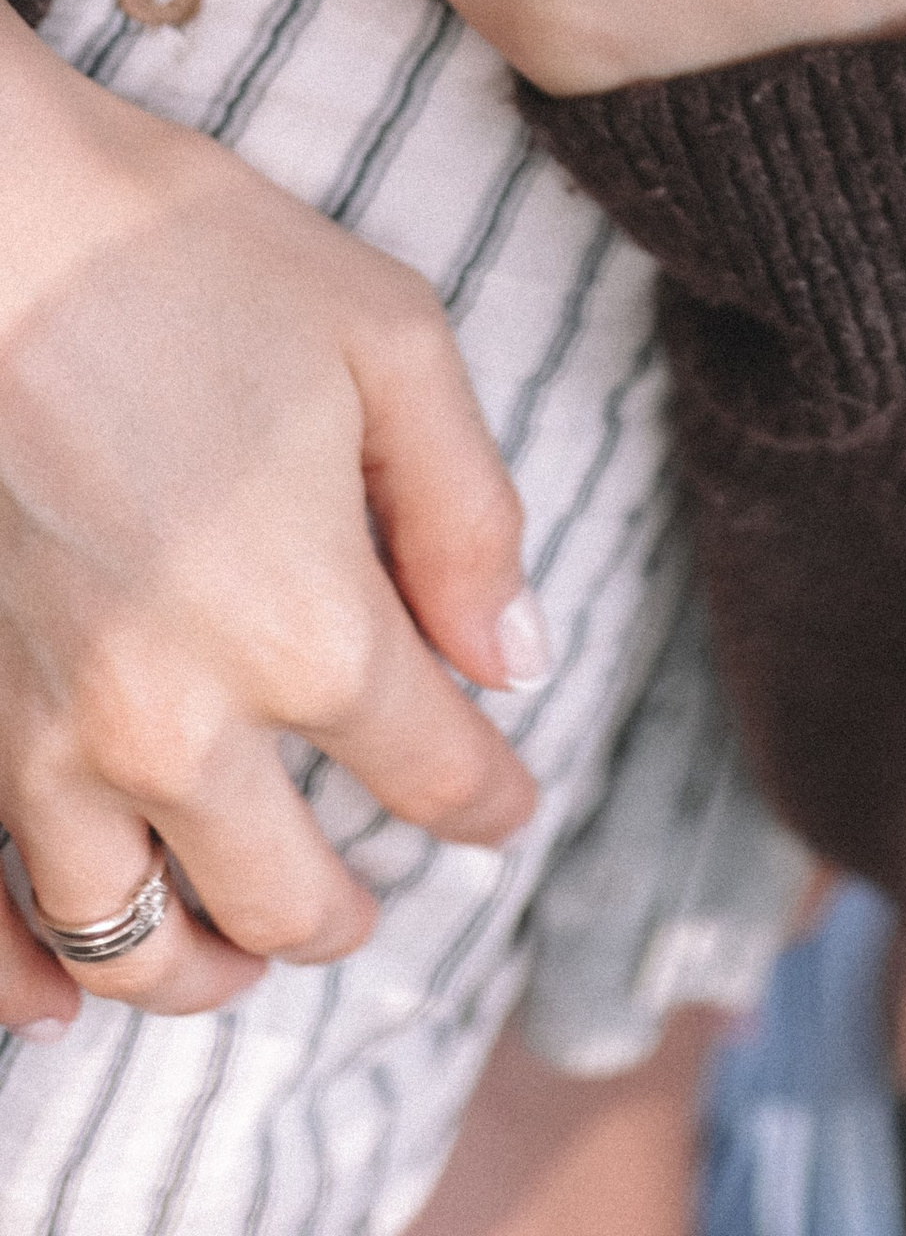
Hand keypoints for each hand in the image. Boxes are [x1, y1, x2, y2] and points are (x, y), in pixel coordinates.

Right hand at [0, 9, 538, 1028]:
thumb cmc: (190, 255)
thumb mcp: (389, 341)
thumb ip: (466, 514)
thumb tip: (513, 657)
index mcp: (311, 630)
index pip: (435, 774)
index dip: (489, 798)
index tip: (504, 801)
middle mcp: (178, 721)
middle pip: (290, 902)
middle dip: (349, 910)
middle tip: (372, 892)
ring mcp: (47, 738)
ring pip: (134, 943)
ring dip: (205, 964)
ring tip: (242, 942)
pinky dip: (34, 980)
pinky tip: (68, 995)